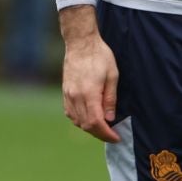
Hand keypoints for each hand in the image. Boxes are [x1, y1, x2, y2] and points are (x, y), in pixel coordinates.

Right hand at [59, 6, 120, 142]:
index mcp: (89, 94)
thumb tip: (110, 119)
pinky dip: (80, 120)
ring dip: (90, 128)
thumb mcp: (112, 75)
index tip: (116, 138)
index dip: (106, 134)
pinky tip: (89, 118)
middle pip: (86, 125)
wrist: (81, 43)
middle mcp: (76, 97)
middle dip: (100, 134)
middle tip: (112, 134)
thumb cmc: (100, 56)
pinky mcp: (65, 92)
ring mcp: (68, 95)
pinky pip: (70, 113)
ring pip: (77, 121)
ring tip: (103, 127)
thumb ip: (110, 99)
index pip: (96, 123)